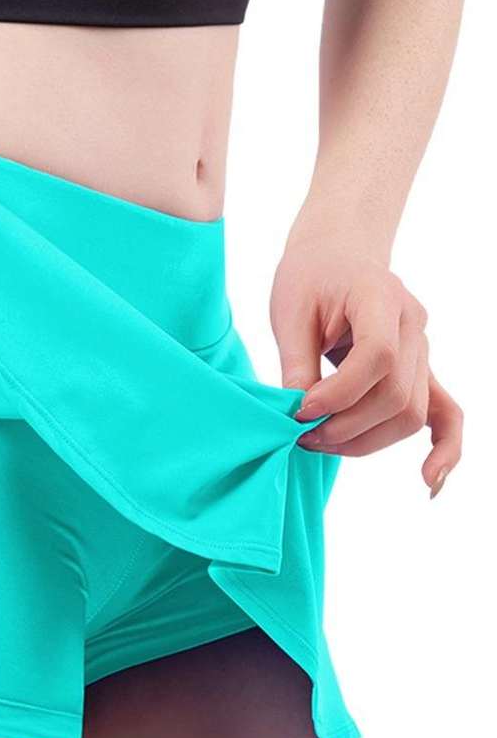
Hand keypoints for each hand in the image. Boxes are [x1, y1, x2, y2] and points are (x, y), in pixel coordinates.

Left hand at [271, 240, 462, 498]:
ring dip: (365, 441)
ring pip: (412, 413)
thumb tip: (299, 414)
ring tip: (318, 442)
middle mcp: (414, 326)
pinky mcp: (420, 371)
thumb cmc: (309, 278)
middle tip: (300, 435)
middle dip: (345, 427)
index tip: (299, 410)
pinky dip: (444, 449)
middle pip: (396, 395)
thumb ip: (297, 362)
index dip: (337, 394)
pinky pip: (446, 414)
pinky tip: (429, 482)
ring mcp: (423, 350)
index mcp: (381, 298)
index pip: (377, 357)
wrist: (337, 254)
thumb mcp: (290, 312)